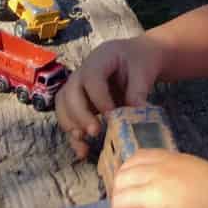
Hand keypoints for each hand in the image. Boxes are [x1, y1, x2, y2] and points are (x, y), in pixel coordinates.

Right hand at [55, 35, 164, 158]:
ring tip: (84, 141)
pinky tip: (82, 151)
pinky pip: (68, 117)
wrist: (138, 57)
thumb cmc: (140, 61)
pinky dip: (72, 134)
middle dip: (79, 114)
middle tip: (95, 131)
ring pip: (63, 104)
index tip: (112, 115)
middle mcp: (84, 71)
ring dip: (71, 124)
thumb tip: (136, 115)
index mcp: (101, 57)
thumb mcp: (144, 70)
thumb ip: (138, 91)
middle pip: (70, 91)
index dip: (98, 98)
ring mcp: (79, 86)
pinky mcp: (80, 102)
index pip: (91, 77)